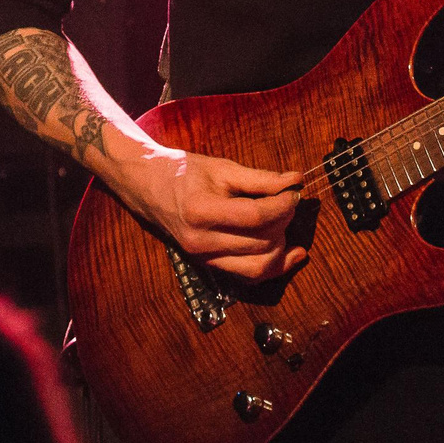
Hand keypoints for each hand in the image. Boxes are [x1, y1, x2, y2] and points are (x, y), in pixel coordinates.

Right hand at [113, 148, 309, 281]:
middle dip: (284, 222)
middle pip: (261, 242)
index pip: (256, 217)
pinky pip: (247, 275)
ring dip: (281, 247)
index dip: (283, 205)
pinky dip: (271, 266)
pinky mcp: (208, 265)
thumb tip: (295, 181)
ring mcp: (204, 258)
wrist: (148, 187)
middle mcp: (201, 242)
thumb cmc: (183, 172)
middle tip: (289, 202)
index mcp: (202, 212)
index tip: (294, 192)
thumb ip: (260, 178)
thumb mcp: (222, 167)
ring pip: (258, 267)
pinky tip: (289, 254)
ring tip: (286, 224)